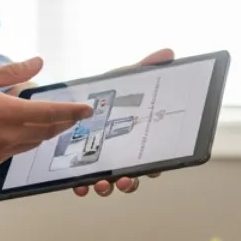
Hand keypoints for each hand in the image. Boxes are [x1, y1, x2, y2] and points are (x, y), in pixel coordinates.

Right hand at [0, 58, 92, 166]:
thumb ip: (12, 72)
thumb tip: (38, 63)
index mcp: (8, 113)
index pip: (50, 114)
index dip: (72, 112)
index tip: (87, 110)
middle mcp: (8, 136)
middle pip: (46, 131)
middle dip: (63, 123)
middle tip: (73, 115)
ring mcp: (0, 152)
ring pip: (33, 143)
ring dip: (44, 132)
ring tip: (49, 120)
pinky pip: (16, 151)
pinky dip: (25, 140)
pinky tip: (19, 129)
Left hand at [74, 48, 173, 197]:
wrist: (71, 96)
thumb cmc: (106, 90)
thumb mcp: (125, 77)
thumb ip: (147, 66)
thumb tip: (169, 53)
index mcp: (135, 138)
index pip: (151, 158)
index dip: (155, 167)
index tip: (153, 169)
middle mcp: (120, 153)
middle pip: (131, 176)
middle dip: (130, 182)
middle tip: (125, 179)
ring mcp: (99, 161)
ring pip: (108, 183)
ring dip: (107, 187)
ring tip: (101, 184)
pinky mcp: (78, 164)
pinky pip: (82, 181)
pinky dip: (82, 185)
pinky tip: (79, 184)